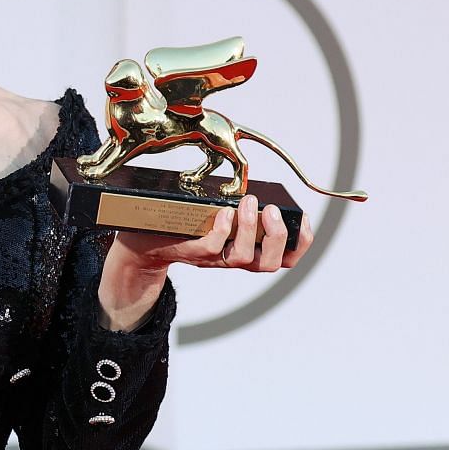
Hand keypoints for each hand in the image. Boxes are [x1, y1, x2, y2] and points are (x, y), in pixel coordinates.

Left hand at [114, 194, 317, 273]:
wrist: (143, 238)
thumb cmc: (184, 222)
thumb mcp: (217, 212)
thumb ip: (237, 204)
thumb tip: (254, 185)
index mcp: (246, 249)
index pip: (284, 258)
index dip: (301, 244)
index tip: (305, 220)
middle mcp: (232, 258)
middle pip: (269, 264)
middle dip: (278, 236)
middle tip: (271, 210)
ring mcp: (212, 259)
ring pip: (242, 259)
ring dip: (250, 229)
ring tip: (249, 203)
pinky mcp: (190, 253)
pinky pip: (211, 249)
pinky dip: (221, 232)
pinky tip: (224, 214)